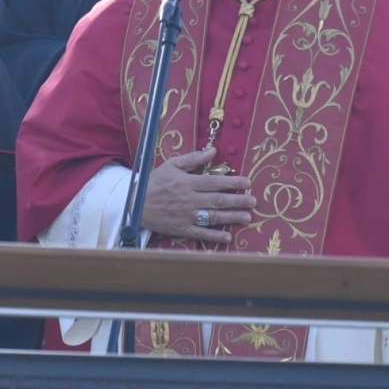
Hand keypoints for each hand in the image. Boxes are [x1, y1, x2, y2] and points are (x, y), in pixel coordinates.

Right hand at [139, 147, 254, 243]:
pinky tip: (227, 237)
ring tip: (247, 217)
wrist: (135, 204)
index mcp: (187, 182)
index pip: (215, 182)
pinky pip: (200, 234)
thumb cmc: (155, 182)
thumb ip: (193, 159)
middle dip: (238, 200)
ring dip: (232, 218)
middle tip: (254, 201)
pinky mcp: (181, 229)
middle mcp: (189, 200)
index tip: (247, 183)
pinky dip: (214, 236)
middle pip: (218, 200)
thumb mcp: (172, 165)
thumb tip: (213, 151)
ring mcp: (186, 216)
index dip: (233, 182)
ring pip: (213, 217)